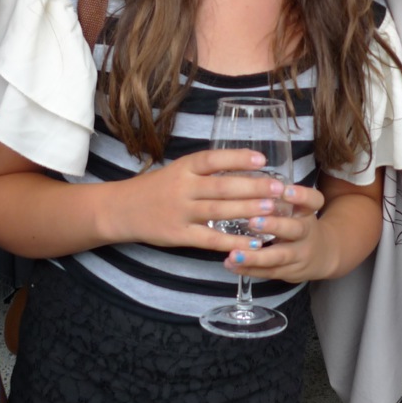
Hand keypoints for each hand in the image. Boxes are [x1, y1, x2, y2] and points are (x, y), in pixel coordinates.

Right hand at [105, 148, 286, 251]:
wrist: (121, 209)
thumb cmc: (157, 188)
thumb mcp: (178, 170)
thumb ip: (206, 171)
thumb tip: (246, 169)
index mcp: (184, 168)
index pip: (213, 159)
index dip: (238, 159)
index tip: (262, 160)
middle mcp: (183, 188)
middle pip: (223, 187)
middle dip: (254, 188)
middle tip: (280, 188)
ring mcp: (181, 212)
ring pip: (219, 212)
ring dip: (248, 211)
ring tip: (273, 210)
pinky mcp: (179, 235)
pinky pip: (210, 239)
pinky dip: (232, 241)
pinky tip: (252, 243)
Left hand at [223, 184, 341, 282]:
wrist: (322, 254)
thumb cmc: (298, 222)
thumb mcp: (297, 207)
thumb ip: (275, 195)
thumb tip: (240, 175)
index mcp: (307, 212)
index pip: (313, 200)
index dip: (301, 196)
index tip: (284, 190)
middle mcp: (306, 232)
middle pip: (295, 229)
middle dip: (274, 226)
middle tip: (253, 221)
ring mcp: (299, 254)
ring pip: (279, 257)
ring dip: (255, 257)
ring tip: (234, 254)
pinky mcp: (289, 272)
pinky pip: (268, 272)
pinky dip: (248, 269)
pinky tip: (230, 264)